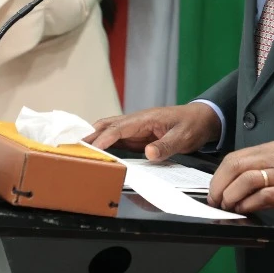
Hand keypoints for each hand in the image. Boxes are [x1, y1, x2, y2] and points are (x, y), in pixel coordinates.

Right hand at [84, 104, 221, 160]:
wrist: (201, 119)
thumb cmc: (192, 125)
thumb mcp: (183, 137)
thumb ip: (166, 145)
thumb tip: (148, 154)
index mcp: (145, 118)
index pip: (118, 128)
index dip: (104, 139)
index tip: (91, 148)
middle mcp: (136, 121)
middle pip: (107, 125)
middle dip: (89, 136)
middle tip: (72, 148)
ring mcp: (135, 128)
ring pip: (108, 130)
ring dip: (93, 139)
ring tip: (77, 151)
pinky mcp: (137, 135)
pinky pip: (116, 138)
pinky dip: (103, 143)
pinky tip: (95, 153)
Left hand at [207, 141, 273, 213]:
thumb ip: (264, 164)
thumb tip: (241, 179)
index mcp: (271, 149)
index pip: (235, 158)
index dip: (219, 174)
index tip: (215, 187)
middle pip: (236, 167)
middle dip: (219, 185)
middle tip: (215, 199)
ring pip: (246, 180)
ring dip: (231, 195)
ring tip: (227, 206)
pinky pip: (264, 196)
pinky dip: (249, 204)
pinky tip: (245, 209)